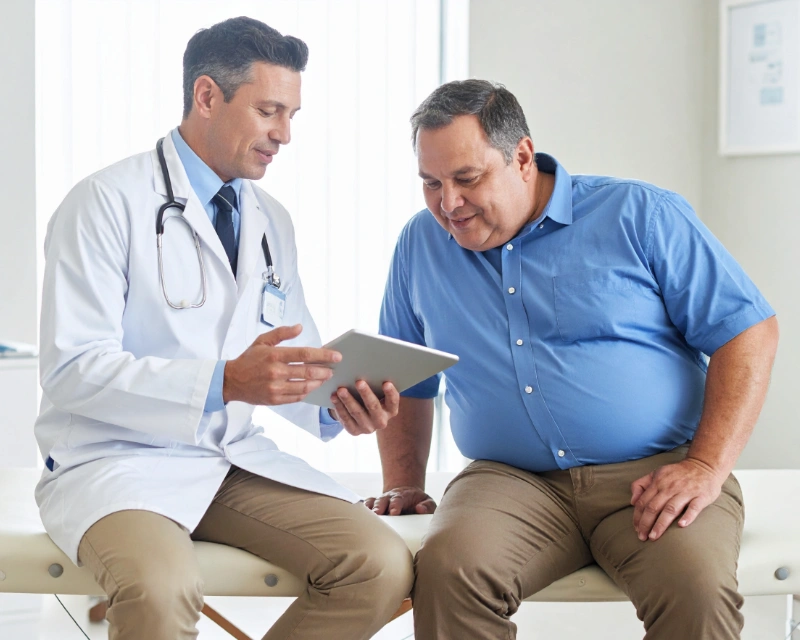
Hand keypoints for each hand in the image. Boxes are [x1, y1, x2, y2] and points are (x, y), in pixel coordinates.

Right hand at [223, 324, 340, 405]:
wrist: (231, 381)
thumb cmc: (248, 359)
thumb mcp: (262, 341)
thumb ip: (282, 333)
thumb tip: (299, 327)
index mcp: (274, 355)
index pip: (304, 354)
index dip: (323, 355)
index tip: (336, 356)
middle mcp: (275, 372)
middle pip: (308, 372)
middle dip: (325, 370)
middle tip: (333, 369)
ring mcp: (275, 388)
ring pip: (305, 386)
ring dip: (318, 382)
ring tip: (325, 378)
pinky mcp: (274, 399)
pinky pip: (297, 397)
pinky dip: (307, 392)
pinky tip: (312, 387)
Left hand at [329, 380, 399, 435]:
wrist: (361, 415)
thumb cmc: (372, 397)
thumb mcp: (378, 393)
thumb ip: (377, 385)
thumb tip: (369, 368)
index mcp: (391, 410)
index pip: (393, 402)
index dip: (390, 393)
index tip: (386, 383)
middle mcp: (381, 421)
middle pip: (374, 407)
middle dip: (366, 393)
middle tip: (359, 382)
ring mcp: (368, 428)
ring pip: (357, 412)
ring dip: (348, 400)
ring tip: (341, 389)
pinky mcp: (354, 431)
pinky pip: (346, 418)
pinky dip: (339, 407)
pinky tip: (334, 397)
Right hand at [365, 486, 436, 515]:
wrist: (408, 494)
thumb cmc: (419, 502)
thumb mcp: (428, 502)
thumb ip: (427, 506)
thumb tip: (420, 508)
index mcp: (403, 496)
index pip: (398, 499)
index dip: (395, 505)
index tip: (394, 512)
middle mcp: (389, 497)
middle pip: (382, 499)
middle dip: (379, 506)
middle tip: (377, 514)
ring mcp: (381, 501)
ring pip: (372, 502)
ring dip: (369, 509)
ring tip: (365, 518)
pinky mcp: (375, 506)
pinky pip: (366, 505)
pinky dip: (361, 508)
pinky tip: (357, 516)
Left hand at [631, 458, 724, 541]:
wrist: (703, 465)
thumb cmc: (677, 473)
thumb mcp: (656, 473)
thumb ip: (641, 485)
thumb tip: (632, 501)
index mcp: (658, 482)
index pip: (644, 502)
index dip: (638, 516)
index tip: (636, 529)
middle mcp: (670, 487)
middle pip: (654, 507)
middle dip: (646, 523)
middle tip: (642, 537)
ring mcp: (686, 491)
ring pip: (670, 509)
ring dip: (661, 524)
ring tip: (654, 536)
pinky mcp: (701, 496)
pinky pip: (694, 507)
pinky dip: (687, 516)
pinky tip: (681, 525)